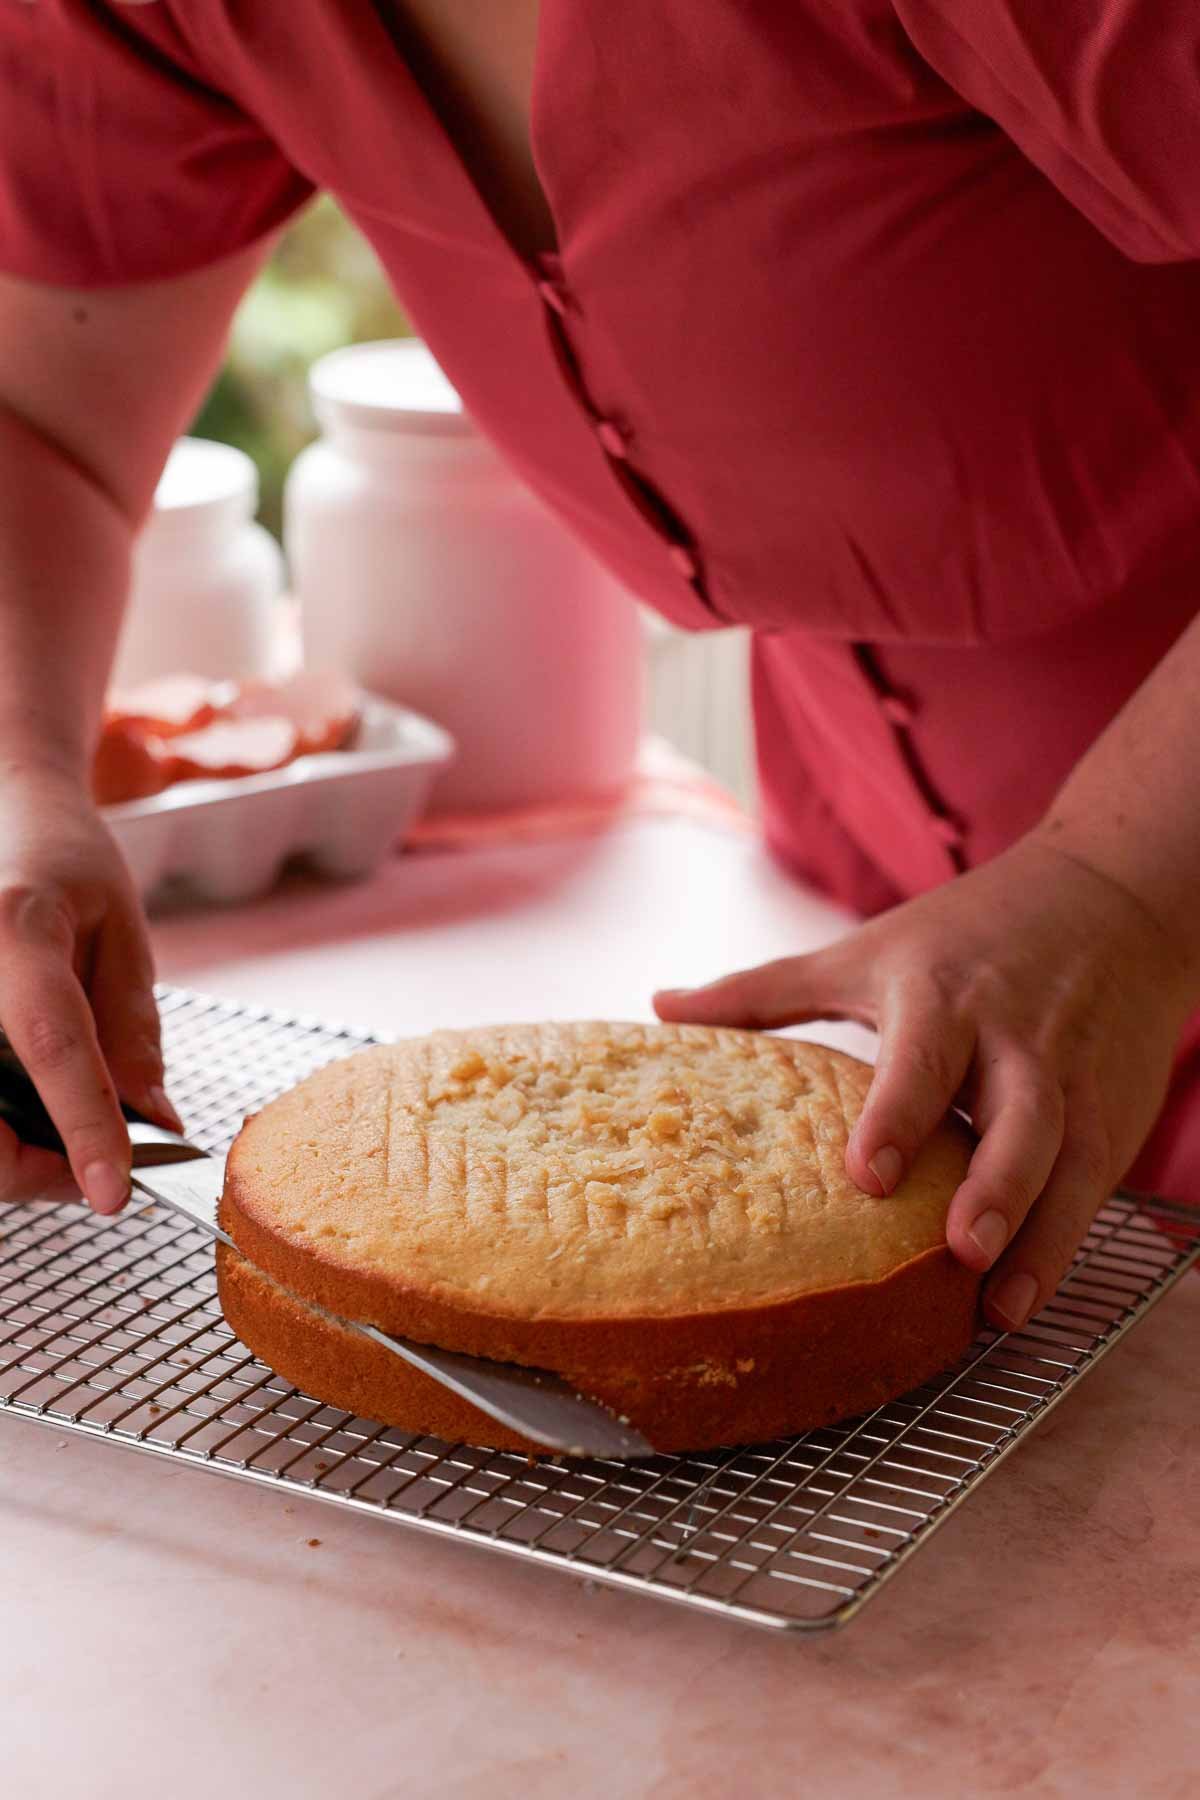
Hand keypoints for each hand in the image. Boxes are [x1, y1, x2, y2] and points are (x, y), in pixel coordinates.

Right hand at [0, 762, 178, 1212]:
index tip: (115, 1194)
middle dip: (38, 1170)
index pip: (52, 1047)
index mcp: (17, 931)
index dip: (84, 1130)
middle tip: (102, 1174)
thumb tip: (157, 1125)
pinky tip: (32, 1118)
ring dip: (13, 1160)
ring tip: (71, 1145)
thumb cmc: (65, 864)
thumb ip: (133, 1030)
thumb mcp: (121, 932)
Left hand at [654, 833, 1196, 1329]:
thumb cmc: (967, 932)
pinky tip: (1029, 1293)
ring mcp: (1075, 1079)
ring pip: (1069, 1162)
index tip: (865, 1176)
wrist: (1111, 896)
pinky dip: (1067, 1238)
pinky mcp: (1115, 1113)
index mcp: (943, 998)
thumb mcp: (864, 952)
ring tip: (1001, 1308)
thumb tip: (660, 1008)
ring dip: (1041, 1236)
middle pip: (1018, 1116)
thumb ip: (765, 991)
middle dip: (996, 1186)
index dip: (897, 1116)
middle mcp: (1016, 1040)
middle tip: (961, 1250)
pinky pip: (1095, 1182)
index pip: (922, 1059)